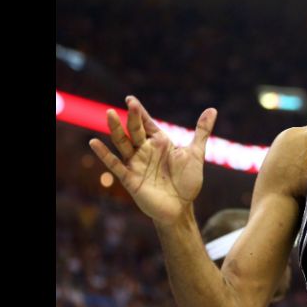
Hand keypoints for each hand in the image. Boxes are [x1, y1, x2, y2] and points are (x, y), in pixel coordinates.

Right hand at [88, 96, 216, 223]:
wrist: (182, 208)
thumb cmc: (188, 181)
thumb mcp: (196, 153)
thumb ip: (201, 131)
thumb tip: (212, 109)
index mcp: (160, 143)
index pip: (147, 123)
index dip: (139, 112)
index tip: (131, 99)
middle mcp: (145, 151)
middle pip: (135, 130)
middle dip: (132, 118)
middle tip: (129, 104)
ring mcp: (136, 164)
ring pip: (123, 143)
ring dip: (116, 130)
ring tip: (110, 114)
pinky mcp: (130, 178)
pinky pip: (115, 165)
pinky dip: (105, 154)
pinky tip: (94, 143)